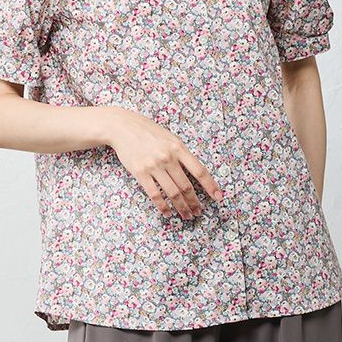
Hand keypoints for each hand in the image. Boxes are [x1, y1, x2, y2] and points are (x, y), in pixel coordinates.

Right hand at [104, 108, 223, 219]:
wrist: (122, 127)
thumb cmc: (147, 131)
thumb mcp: (169, 137)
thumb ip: (181, 153)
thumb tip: (194, 173)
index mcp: (178, 147)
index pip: (199, 171)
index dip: (211, 186)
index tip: (218, 197)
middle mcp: (168, 157)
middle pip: (186, 186)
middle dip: (194, 202)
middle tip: (198, 212)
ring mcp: (154, 166)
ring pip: (173, 193)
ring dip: (182, 207)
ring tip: (187, 215)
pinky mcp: (140, 173)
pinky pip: (155, 195)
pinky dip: (163, 207)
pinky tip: (168, 213)